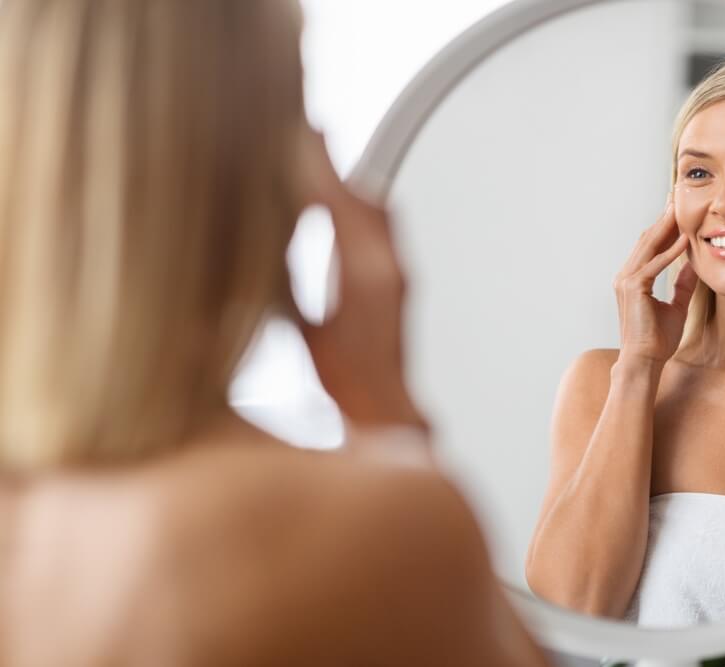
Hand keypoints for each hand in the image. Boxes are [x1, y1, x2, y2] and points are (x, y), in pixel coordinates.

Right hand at [295, 131, 427, 431]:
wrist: (387, 405)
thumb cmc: (348, 383)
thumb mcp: (306, 333)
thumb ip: (283, 292)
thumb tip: (251, 257)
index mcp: (365, 278)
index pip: (339, 204)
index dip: (317, 167)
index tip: (297, 133)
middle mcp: (389, 266)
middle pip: (363, 197)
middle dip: (331, 164)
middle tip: (303, 131)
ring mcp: (398, 270)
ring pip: (376, 208)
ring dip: (346, 182)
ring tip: (315, 157)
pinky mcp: (398, 277)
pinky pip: (381, 225)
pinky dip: (357, 204)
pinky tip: (336, 200)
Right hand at [613, 199, 695, 364]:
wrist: (644, 361)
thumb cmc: (657, 339)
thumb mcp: (676, 306)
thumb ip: (682, 284)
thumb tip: (693, 266)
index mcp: (633, 279)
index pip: (649, 246)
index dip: (664, 226)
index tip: (676, 209)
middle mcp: (625, 276)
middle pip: (647, 239)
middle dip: (663, 218)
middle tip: (676, 196)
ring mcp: (626, 281)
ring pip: (648, 246)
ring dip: (666, 226)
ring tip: (680, 208)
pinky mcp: (634, 289)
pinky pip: (655, 264)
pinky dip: (670, 251)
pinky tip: (685, 239)